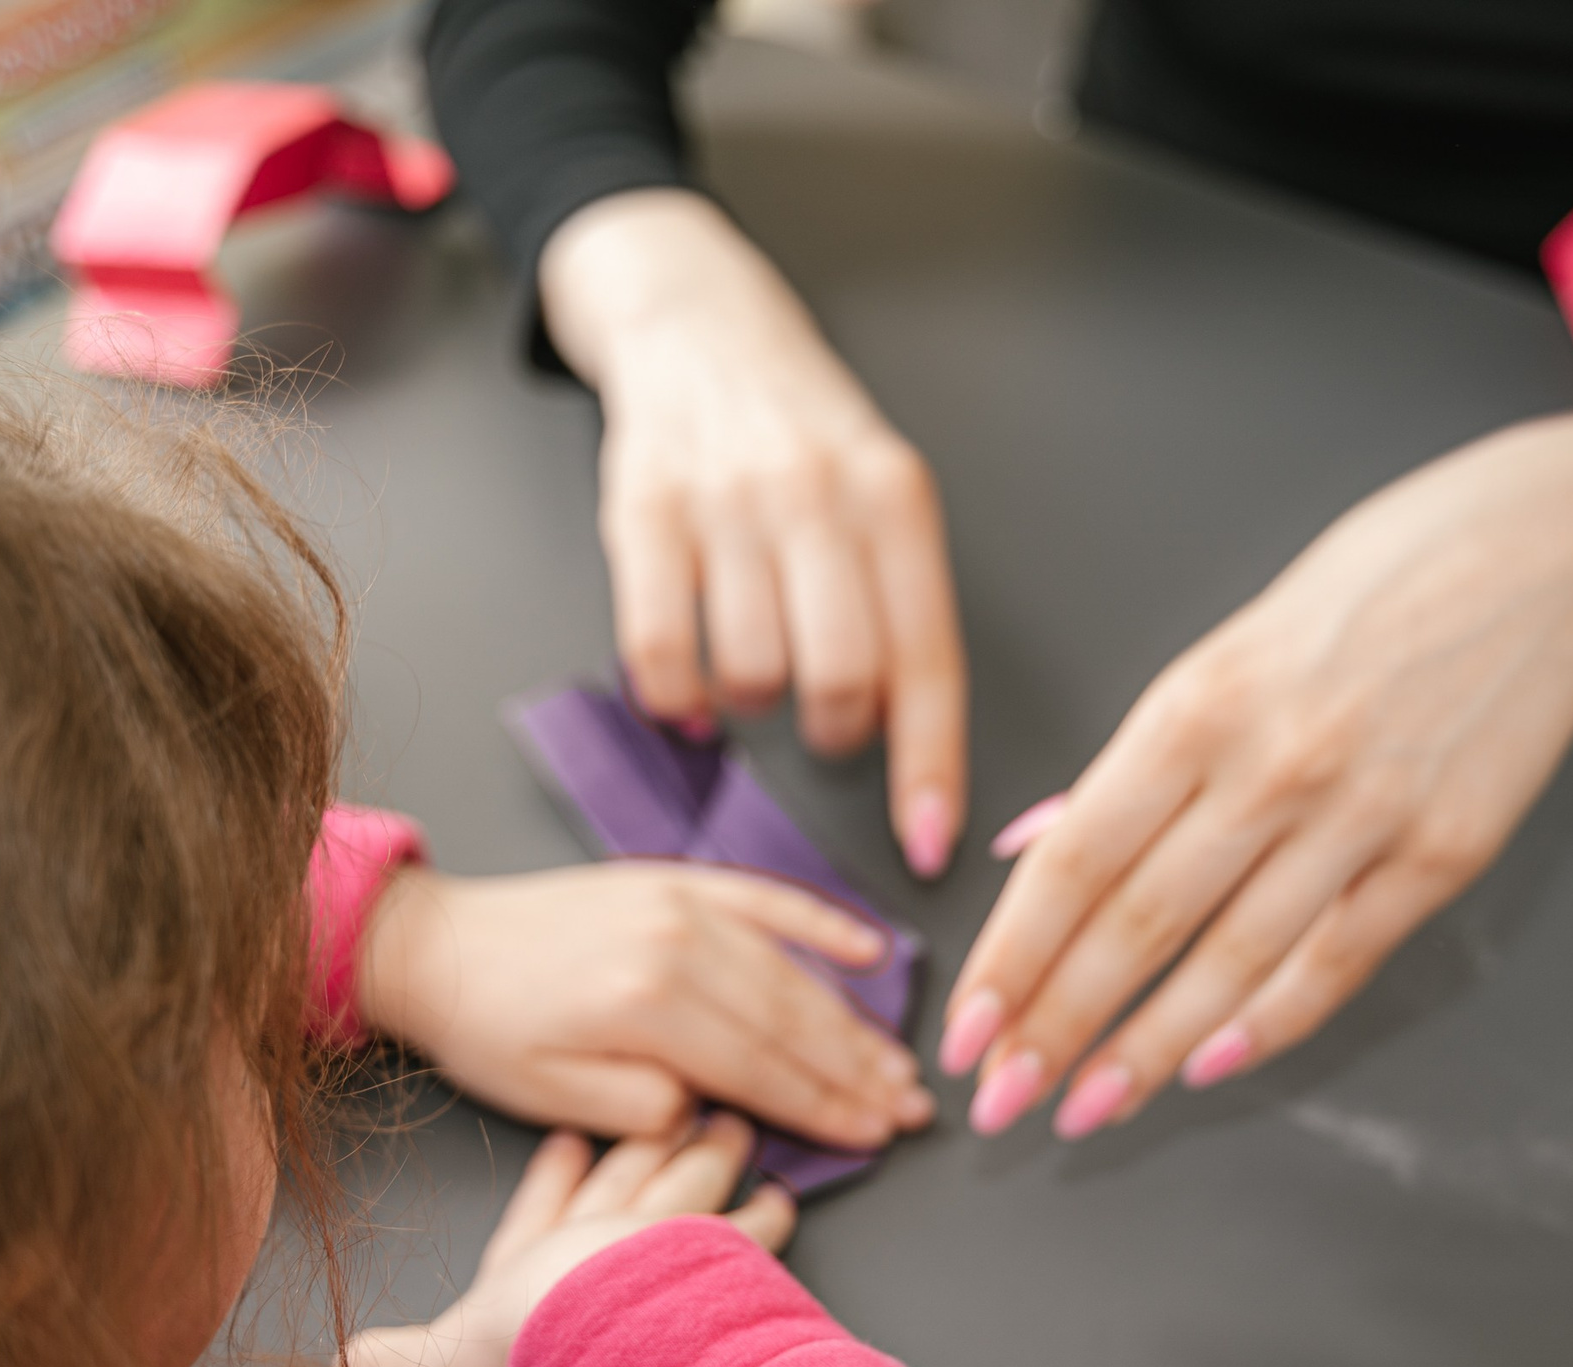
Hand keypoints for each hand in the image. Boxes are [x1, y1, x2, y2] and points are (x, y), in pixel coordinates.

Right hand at [344, 1117, 795, 1366]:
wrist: (592, 1326)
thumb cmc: (517, 1344)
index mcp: (533, 1259)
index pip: (541, 1211)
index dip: (552, 1184)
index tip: (566, 1146)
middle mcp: (598, 1235)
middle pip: (626, 1178)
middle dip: (646, 1142)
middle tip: (673, 1109)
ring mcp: (661, 1236)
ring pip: (689, 1184)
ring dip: (709, 1157)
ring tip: (733, 1130)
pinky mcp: (720, 1252)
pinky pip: (751, 1229)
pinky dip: (765, 1217)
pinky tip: (782, 1201)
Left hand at [352, 861, 931, 1147]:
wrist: (439, 945)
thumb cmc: (487, 1027)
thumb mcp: (551, 1095)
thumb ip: (640, 1109)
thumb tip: (710, 1111)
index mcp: (647, 1003)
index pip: (760, 1068)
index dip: (825, 1107)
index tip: (875, 1133)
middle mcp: (678, 942)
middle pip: (792, 1019)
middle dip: (859, 1069)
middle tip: (914, 1106)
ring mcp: (683, 903)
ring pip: (791, 969)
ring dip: (852, 1019)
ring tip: (899, 1061)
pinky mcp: (676, 880)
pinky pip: (769, 901)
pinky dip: (823, 926)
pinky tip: (871, 952)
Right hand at [540, 188, 968, 876]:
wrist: (695, 322)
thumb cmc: (799, 430)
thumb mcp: (877, 491)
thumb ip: (896, 601)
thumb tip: (912, 750)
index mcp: (895, 498)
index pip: (927, 658)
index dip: (931, 765)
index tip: (926, 838)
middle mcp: (818, 496)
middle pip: (841, 678)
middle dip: (833, 730)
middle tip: (821, 716)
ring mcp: (726, 501)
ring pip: (752, 674)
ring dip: (752, 705)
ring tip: (750, 673)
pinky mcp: (641, 509)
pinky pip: (661, 651)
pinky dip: (676, 697)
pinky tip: (688, 685)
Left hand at [941, 397, 1572, 1137]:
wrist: (1538, 556)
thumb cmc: (1367, 596)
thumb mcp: (1222, 653)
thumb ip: (1135, 766)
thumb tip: (1036, 849)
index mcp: (1195, 707)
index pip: (1073, 861)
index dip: (1012, 958)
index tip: (968, 1028)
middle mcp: (1272, 765)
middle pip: (1136, 925)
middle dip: (1057, 1027)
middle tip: (1002, 1099)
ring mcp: (1364, 814)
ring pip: (1231, 963)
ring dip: (1147, 1052)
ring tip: (1086, 1107)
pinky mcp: (1444, 853)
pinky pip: (1337, 962)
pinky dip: (1266, 1023)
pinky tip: (1208, 1064)